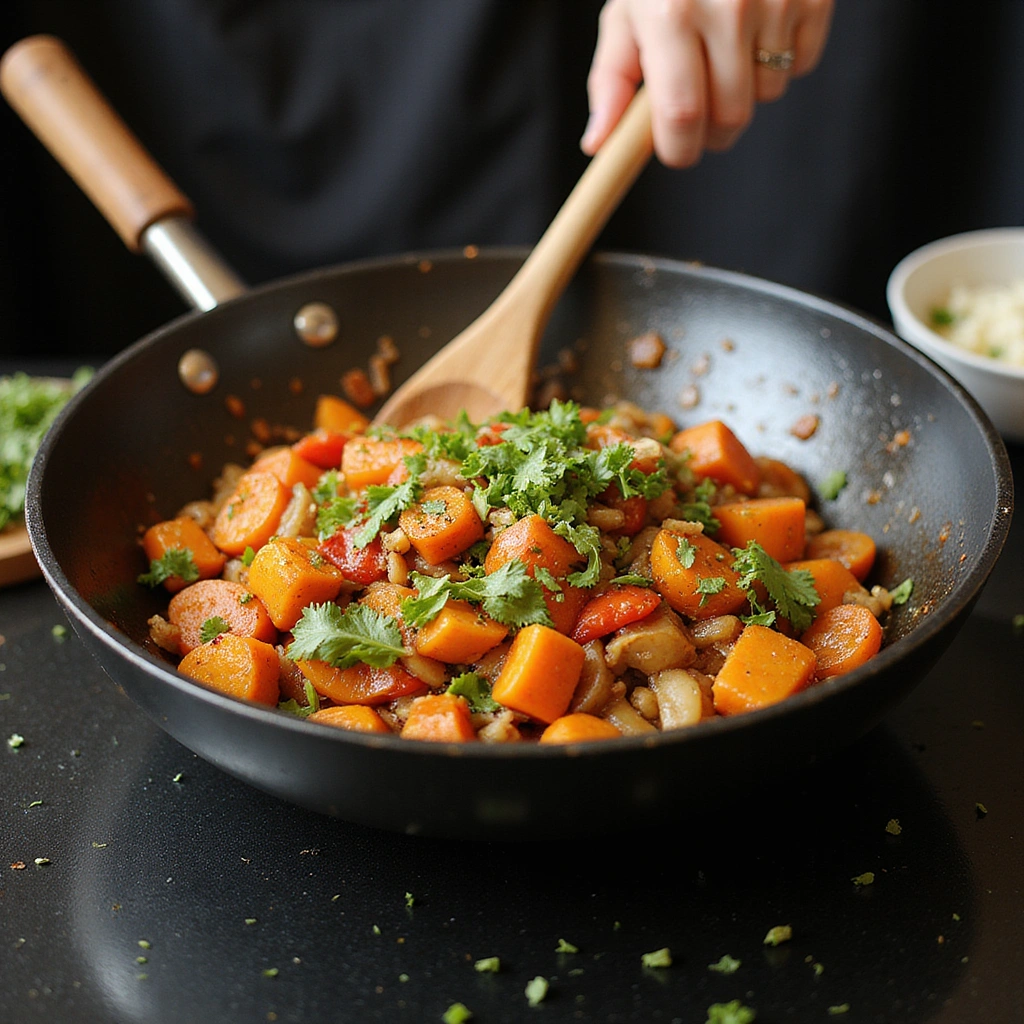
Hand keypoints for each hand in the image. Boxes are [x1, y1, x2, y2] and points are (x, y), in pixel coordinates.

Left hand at [581, 0, 833, 166]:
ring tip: (729, 51)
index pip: (682, 117)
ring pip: (769, 94)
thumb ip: (612, 80)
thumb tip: (596, 144)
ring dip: (749, 91)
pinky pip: (803, 63)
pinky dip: (783, 59)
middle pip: (731, 118)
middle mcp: (727, 7)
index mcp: (671, 16)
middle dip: (714, 131)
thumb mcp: (628, 13)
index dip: (680, 149)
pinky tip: (761, 28)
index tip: (677, 151)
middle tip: (701, 110)